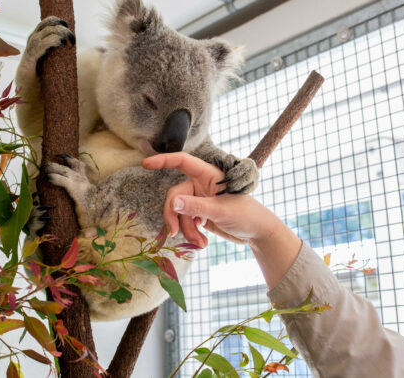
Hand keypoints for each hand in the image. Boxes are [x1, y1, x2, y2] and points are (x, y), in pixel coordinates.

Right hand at [142, 152, 277, 247]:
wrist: (258, 233)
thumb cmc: (246, 214)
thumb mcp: (221, 210)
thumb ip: (196, 206)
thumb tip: (173, 203)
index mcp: (208, 175)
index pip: (182, 162)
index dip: (163, 160)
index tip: (145, 164)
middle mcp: (201, 185)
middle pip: (175, 195)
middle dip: (174, 216)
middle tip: (175, 233)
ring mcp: (200, 200)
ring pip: (180, 213)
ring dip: (187, 230)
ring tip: (201, 244)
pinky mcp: (201, 215)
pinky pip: (187, 223)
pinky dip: (191, 234)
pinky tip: (203, 242)